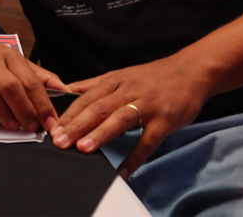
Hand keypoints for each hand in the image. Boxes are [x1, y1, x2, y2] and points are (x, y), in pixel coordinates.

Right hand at [0, 32, 60, 132]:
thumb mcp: (12, 60)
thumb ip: (39, 76)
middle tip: (32, 127)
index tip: (51, 122)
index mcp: (9, 56)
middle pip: (11, 86)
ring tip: (13, 127)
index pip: (30, 81)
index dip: (42, 103)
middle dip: (25, 110)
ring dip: (3, 112)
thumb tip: (66, 91)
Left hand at [50, 54, 211, 177]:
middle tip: (59, 141)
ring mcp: (147, 105)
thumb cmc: (153, 77)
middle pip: (98, 108)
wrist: (191, 71)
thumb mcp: (121, 75)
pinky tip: (124, 170)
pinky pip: (148, 140)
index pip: (86, 98)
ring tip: (83, 148)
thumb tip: (66, 91)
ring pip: (120, 119)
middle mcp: (128, 91)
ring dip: (100, 134)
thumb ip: (94, 85)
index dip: (68, 114)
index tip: (51, 128)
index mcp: (114, 81)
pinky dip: (136, 155)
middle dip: (77, 125)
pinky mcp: (165, 120)